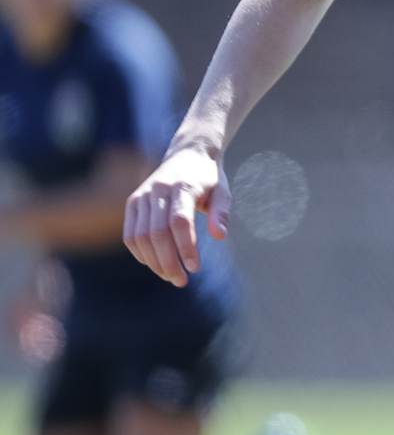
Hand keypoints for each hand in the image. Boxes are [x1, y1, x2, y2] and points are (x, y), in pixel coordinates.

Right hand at [124, 144, 231, 285]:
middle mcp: (157, 190)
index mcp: (182, 186)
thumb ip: (221, 213)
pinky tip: (155, 264)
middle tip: (182, 281)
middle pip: (156, 233)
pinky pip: (130, 234)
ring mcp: (141, 196)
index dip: (185, 247)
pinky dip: (140, 253)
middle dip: (168, 262)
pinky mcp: (132, 203)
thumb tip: (219, 237)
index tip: (195, 267)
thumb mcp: (223, 192)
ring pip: (140, 237)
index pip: (179, 222)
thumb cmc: (208, 178)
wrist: (187, 154)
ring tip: (171, 277)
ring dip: (153, 262)